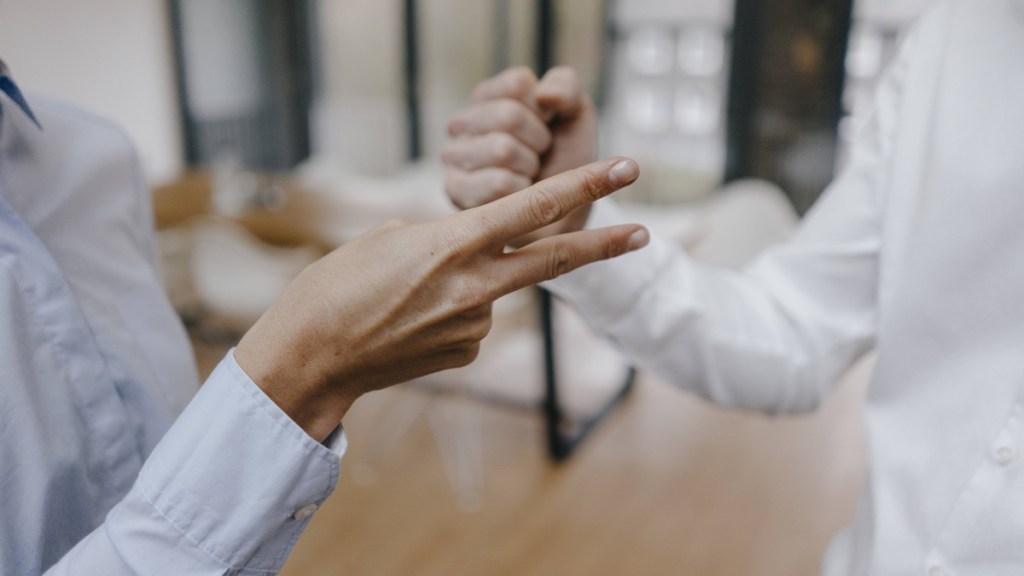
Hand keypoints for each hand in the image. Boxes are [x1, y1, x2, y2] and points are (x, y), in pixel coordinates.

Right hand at [235, 157, 645, 440]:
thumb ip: (448, 238)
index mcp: (456, 242)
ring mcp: (475, 324)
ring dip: (470, 283)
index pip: (535, 206)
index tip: (625, 170)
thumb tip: (479, 254)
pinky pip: (475, 319)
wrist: (313, 356)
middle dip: (603, 244)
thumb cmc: (338, 286)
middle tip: (645, 232)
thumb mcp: (392, 238)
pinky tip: (413, 322)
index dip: (585, 185)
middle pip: (554, 259)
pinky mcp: (467, 352)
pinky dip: (454, 312)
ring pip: (494, 289)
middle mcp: (476, 285)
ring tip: (407, 297)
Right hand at [444, 66, 598, 241]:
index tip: (548, 126)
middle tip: (539, 155)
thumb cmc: (564, 156)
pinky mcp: (456, 190)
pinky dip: (521, 191)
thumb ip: (566, 87)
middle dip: (539, 140)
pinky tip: (517, 194)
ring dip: (530, 167)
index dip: (545, 108)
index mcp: (489, 95)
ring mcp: (454, 156)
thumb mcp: (575, 114)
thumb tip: (546, 94)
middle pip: (509, 115)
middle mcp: (463, 122)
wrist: (564, 209)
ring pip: (502, 149)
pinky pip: (498, 183)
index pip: (518, 83)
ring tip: (528, 174)